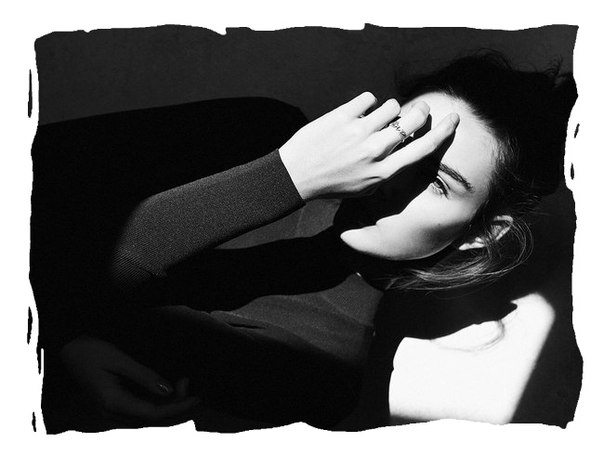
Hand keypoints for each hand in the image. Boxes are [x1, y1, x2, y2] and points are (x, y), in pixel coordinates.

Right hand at [61, 335, 199, 427]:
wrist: (66, 348)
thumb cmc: (90, 350)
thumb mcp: (120, 359)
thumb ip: (145, 376)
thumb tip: (169, 391)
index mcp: (113, 403)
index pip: (153, 413)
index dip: (178, 408)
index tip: (196, 398)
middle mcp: (112, 412)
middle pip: (152, 418)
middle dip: (175, 405)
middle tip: (189, 382)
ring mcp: (112, 410)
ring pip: (148, 415)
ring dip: (168, 403)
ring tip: (183, 382)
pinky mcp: (114, 404)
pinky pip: (141, 408)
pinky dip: (157, 400)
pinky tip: (168, 388)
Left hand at [279, 92, 458, 199]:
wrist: (297, 175)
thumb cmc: (333, 183)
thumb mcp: (365, 187)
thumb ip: (388, 168)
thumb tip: (406, 144)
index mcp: (383, 172)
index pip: (423, 148)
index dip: (444, 131)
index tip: (454, 118)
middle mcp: (375, 151)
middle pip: (413, 119)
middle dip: (417, 111)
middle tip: (412, 110)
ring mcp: (358, 133)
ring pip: (391, 105)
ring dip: (387, 110)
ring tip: (372, 120)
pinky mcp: (341, 117)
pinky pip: (368, 98)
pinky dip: (365, 104)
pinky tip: (355, 115)